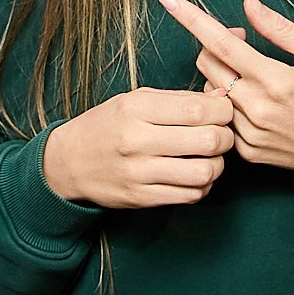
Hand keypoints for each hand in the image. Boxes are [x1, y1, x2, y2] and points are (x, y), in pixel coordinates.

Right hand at [40, 89, 235, 208]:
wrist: (68, 162)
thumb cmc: (107, 125)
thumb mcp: (135, 100)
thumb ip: (179, 99)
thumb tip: (221, 97)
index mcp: (136, 109)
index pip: (198, 109)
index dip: (223, 110)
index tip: (224, 111)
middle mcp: (137, 140)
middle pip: (208, 140)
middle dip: (226, 137)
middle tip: (222, 135)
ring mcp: (139, 172)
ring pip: (204, 172)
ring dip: (217, 165)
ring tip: (210, 157)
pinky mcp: (141, 197)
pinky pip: (189, 195)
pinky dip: (202, 186)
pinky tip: (195, 175)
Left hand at [160, 0, 293, 196]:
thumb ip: (279, 28)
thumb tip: (247, 3)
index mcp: (277, 80)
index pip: (222, 43)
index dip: (192, 19)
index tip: (169, 0)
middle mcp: (258, 109)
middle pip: (208, 64)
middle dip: (214, 45)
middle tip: (241, 39)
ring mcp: (250, 134)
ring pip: (212, 91)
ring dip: (223, 76)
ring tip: (254, 75)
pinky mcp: (248, 152)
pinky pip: (223, 118)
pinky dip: (231, 104)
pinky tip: (257, 103)